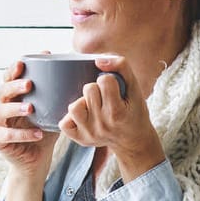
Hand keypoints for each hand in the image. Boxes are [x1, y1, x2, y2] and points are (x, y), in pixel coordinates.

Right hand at [0, 56, 58, 176]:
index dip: (14, 69)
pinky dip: (22, 134)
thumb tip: (79, 76)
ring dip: (16, 108)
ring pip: (1, 110)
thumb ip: (59, 97)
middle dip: (14, 85)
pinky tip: (37, 133)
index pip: (9, 78)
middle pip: (2, 91)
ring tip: (30, 108)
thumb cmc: (44, 134)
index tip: (24, 62)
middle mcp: (3, 107)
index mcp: (14, 98)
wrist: (36, 162)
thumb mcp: (52, 113)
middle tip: (29, 84)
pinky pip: (7, 135)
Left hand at [59, 55, 163, 179]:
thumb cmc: (134, 111)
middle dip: (97, 89)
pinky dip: (71, 118)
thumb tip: (98, 60)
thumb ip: (122, 67)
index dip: (110, 80)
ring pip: (74, 106)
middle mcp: (103, 125)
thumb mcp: (135, 88)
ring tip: (93, 106)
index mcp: (118, 112)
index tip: (116, 90)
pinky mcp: (80, 139)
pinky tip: (83, 117)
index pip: (104, 80)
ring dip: (83, 102)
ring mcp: (90, 133)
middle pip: (88, 90)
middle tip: (106, 98)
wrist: (133, 140)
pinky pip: (64, 123)